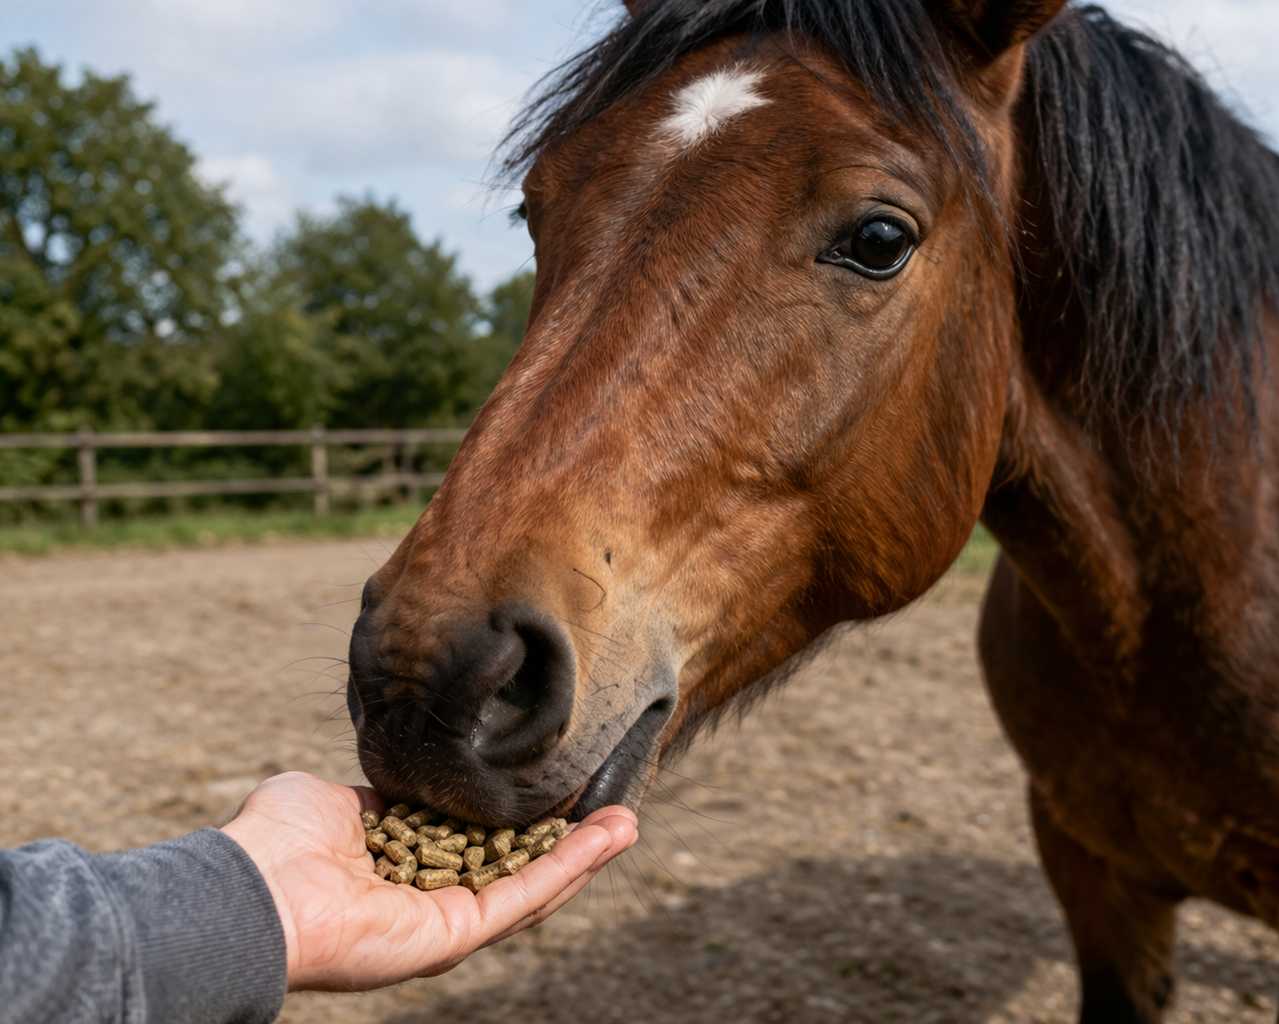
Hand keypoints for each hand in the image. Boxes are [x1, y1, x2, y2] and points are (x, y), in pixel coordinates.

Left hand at [220, 771, 637, 990]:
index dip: (513, 813)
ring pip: (530, 884)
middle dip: (564, 837)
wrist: (252, 889)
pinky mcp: (455, 935)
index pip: (470, 836)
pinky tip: (605, 835)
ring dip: (582, 853)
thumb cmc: (275, 838)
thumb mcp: (332, 796)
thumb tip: (399, 777)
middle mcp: (425, 894)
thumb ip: (376, 790)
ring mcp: (444, 918)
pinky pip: (524, 897)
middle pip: (512, 864)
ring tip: (627, 819)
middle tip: (610, 805)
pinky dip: (569, 867)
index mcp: (397, 859)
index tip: (551, 785)